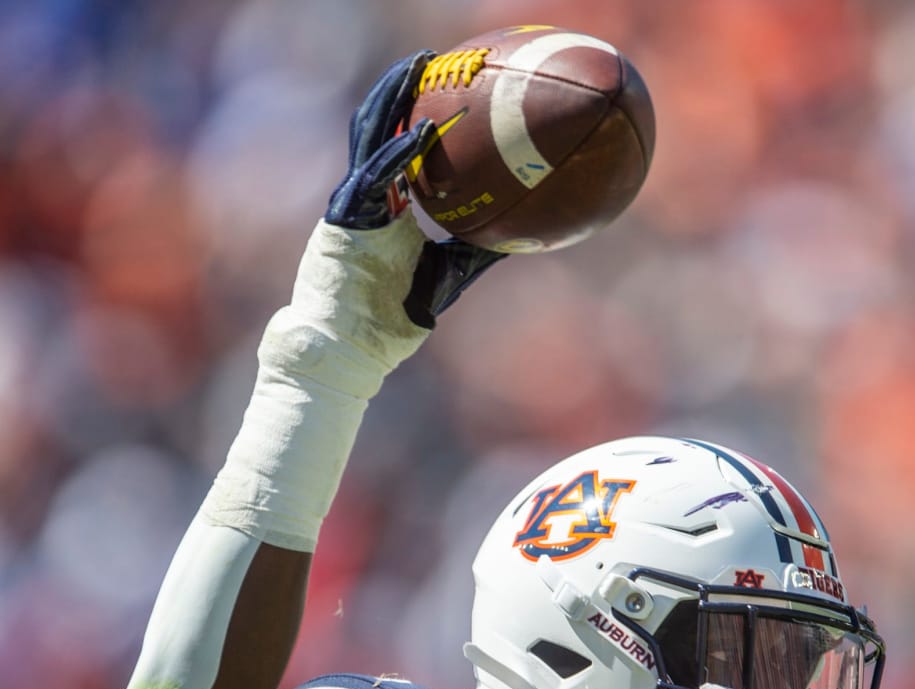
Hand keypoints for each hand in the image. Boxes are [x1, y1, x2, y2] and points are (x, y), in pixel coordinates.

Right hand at [326, 53, 507, 327]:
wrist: (352, 348)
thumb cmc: (394, 320)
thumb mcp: (447, 278)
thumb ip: (475, 253)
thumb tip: (520, 238)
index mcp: (386, 210)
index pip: (398, 151)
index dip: (415, 119)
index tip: (444, 95)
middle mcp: (366, 200)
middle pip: (378, 129)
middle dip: (399, 92)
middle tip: (429, 62)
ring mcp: (352, 205)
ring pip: (368, 136)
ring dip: (392, 100)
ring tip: (418, 70)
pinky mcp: (344, 219)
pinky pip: (374, 177)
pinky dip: (397, 154)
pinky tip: (422, 134)